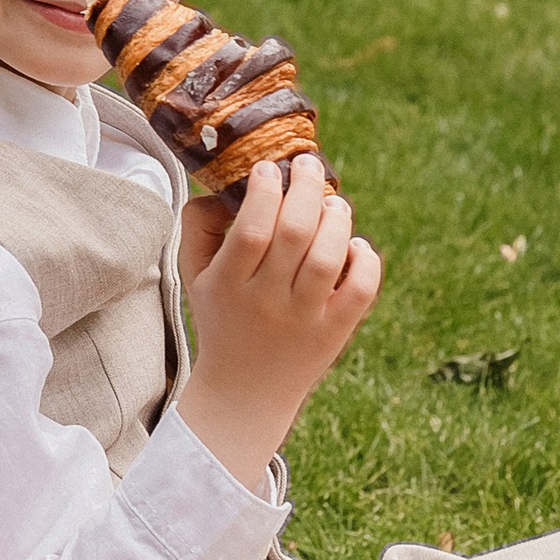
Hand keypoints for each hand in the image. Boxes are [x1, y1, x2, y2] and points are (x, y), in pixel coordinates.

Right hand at [176, 153, 381, 491]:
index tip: (269, 169)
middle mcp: (267, 302)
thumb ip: (198, 227)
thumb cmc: (221, 320)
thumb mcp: (195, 277)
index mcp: (228, 284)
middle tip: (308, 165)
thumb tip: (223, 187)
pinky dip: (364, 259)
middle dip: (306, 188)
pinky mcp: (335, 333)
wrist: (245, 394)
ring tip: (334, 203)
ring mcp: (304, 319)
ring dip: (336, 218)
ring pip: (328, 256)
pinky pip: (360, 289)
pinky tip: (354, 245)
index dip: (264, 190)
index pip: (251, 227)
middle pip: (294, 233)